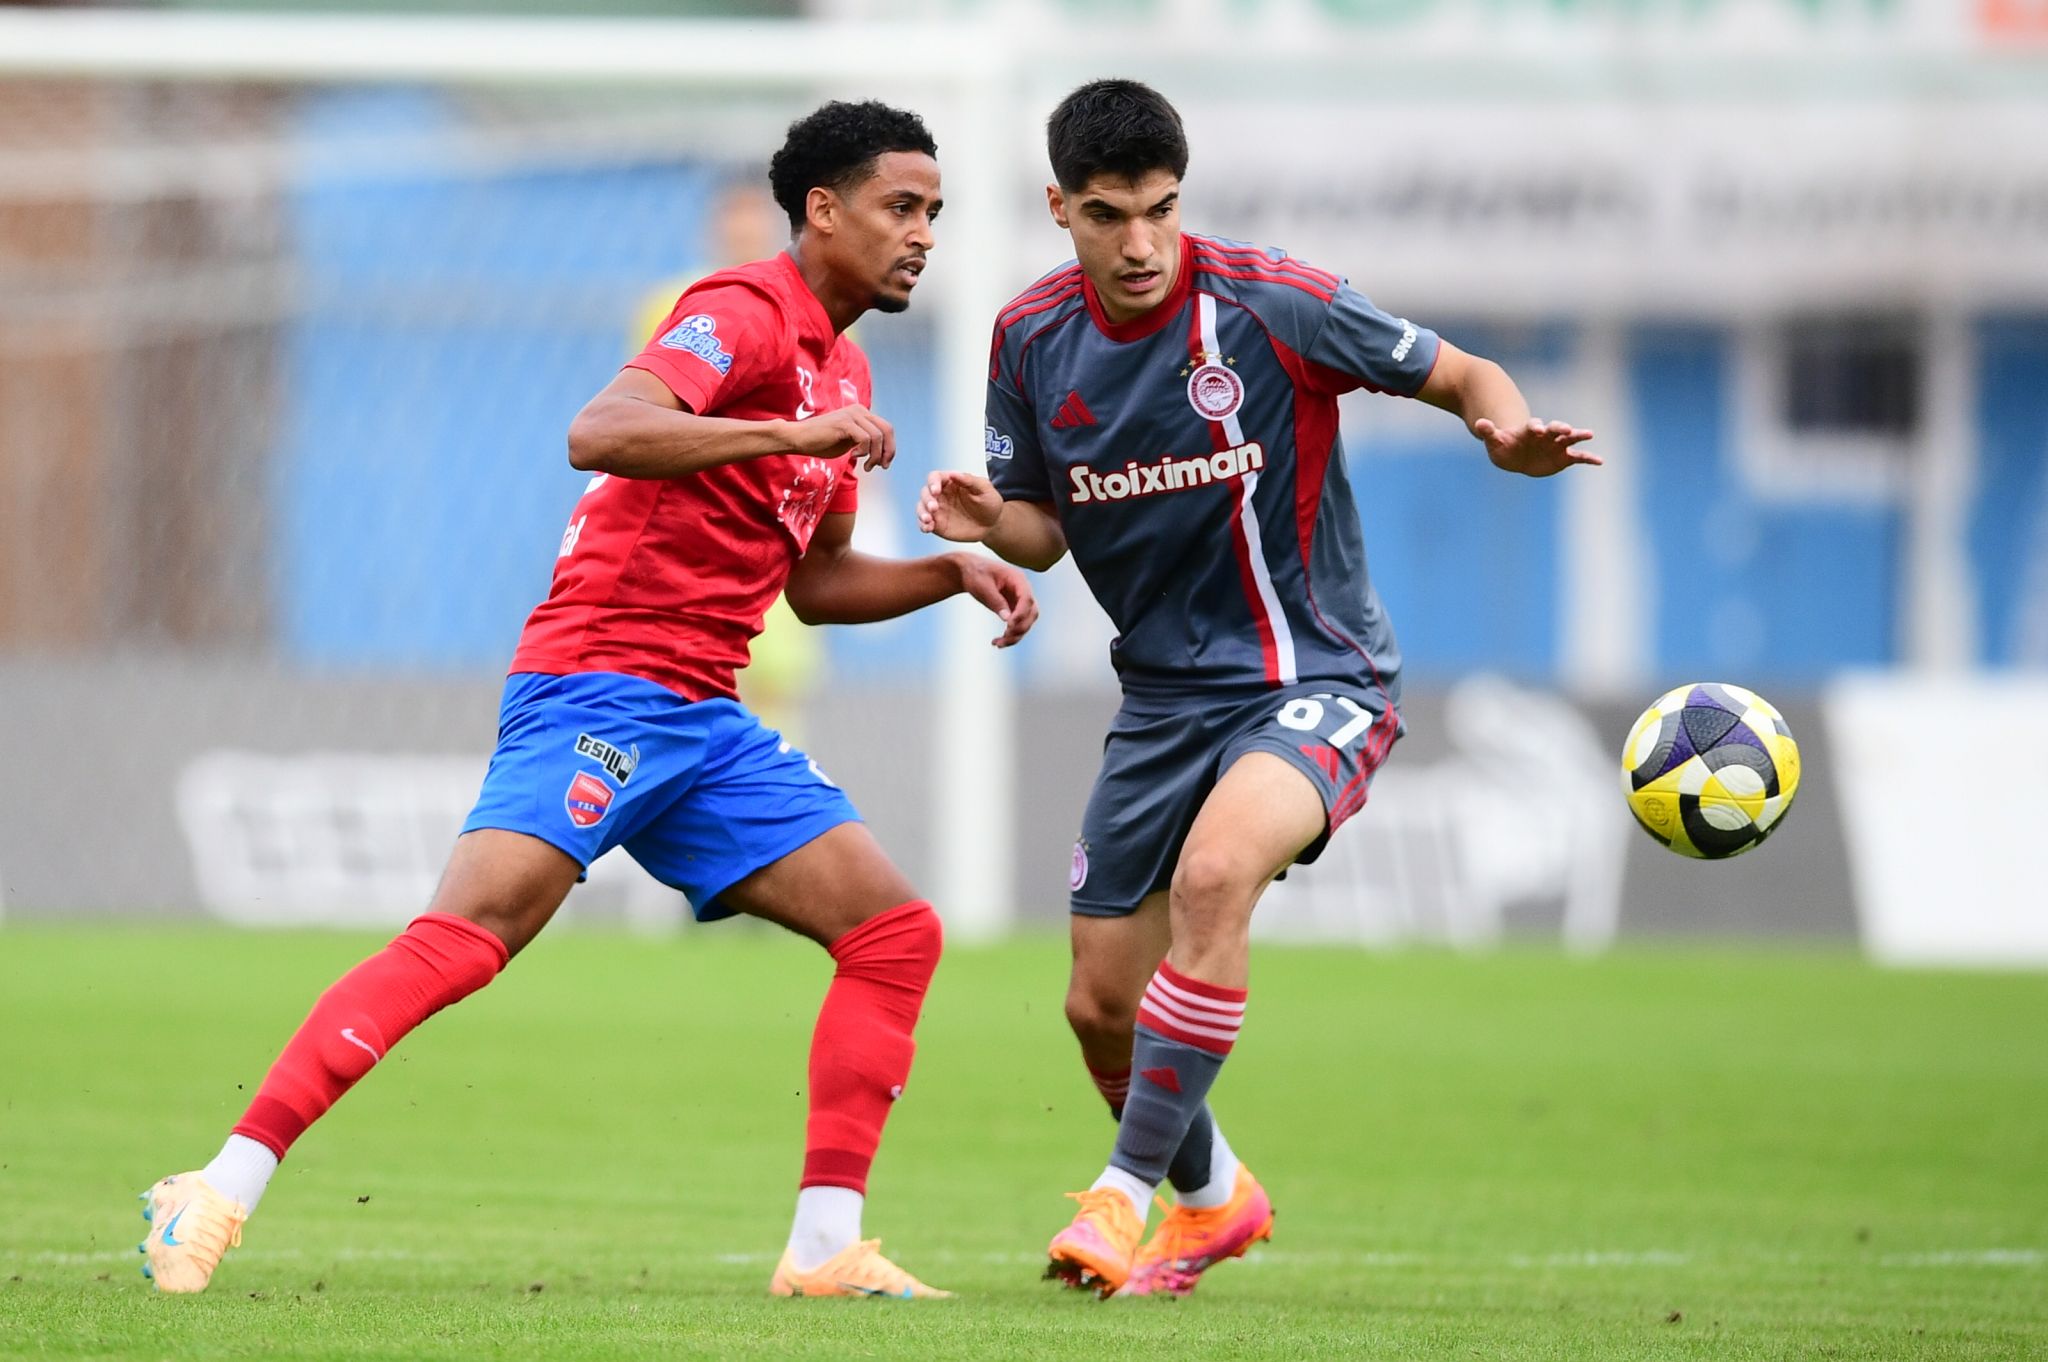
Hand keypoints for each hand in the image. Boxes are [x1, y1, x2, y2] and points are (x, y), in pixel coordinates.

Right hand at [784, 405, 894, 470]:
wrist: (798, 438)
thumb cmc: (821, 442)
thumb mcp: (849, 442)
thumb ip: (864, 443)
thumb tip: (882, 454)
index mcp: (862, 414)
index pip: (886, 429)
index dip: (889, 448)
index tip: (884, 464)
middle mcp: (859, 411)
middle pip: (887, 430)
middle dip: (888, 452)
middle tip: (880, 467)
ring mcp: (852, 415)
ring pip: (877, 436)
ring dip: (875, 456)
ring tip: (866, 467)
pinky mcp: (844, 423)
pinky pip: (865, 438)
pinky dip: (864, 451)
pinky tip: (853, 456)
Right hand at [917, 470, 1003, 541]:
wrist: (992, 524)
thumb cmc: (989, 503)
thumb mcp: (985, 489)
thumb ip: (970, 481)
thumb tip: (953, 474)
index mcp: (950, 482)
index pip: (935, 477)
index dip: (932, 482)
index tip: (936, 490)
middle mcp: (940, 495)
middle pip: (925, 493)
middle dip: (927, 500)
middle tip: (934, 508)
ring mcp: (937, 510)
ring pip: (921, 508)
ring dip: (921, 513)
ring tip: (928, 520)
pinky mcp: (937, 524)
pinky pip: (925, 524)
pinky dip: (923, 525)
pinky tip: (927, 528)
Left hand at [953, 554, 1037, 647]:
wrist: (969, 571)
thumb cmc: (976, 574)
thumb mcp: (982, 586)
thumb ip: (995, 601)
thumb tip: (1007, 619)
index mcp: (1017, 579)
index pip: (1027, 598)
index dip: (1021, 613)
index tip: (1009, 625)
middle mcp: (1023, 590)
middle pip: (1031, 613)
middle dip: (1020, 627)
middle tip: (1005, 635)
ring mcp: (1019, 601)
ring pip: (1026, 622)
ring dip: (1015, 636)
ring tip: (998, 643)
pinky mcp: (1013, 610)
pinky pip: (1017, 626)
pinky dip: (1009, 636)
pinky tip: (997, 642)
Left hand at [1475, 418, 1599, 476]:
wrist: (1516, 454)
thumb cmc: (1504, 445)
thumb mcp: (1494, 440)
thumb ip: (1489, 432)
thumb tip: (1478, 423)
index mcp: (1529, 430)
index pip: (1533, 426)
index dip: (1535, 427)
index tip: (1538, 429)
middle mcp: (1546, 435)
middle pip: (1555, 428)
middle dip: (1560, 428)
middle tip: (1566, 428)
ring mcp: (1556, 444)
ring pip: (1570, 439)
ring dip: (1579, 435)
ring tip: (1590, 434)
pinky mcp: (1564, 457)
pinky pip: (1579, 457)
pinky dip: (1589, 458)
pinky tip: (1600, 461)